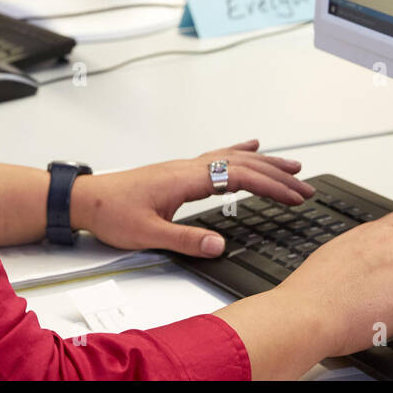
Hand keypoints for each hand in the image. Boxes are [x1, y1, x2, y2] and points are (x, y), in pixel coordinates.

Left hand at [70, 140, 311, 255]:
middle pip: (244, 165)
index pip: (241, 178)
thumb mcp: (148, 234)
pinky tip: (251, 147)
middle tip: (306, 186)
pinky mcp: (179, 171)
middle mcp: (189, 167)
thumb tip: (219, 245)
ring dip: (266, 162)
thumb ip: (185, 240)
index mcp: (186, 180)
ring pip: (234, 158)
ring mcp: (185, 166)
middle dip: (278, 175)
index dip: (272, 187)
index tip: (295, 196)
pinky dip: (240, 152)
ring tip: (292, 167)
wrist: (86, 199)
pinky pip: (218, 155)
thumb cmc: (112, 212)